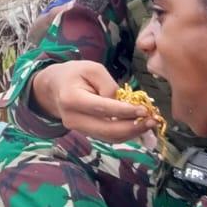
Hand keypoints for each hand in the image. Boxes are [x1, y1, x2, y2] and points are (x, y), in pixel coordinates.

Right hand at [31, 61, 154, 142]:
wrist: (55, 87)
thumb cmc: (75, 74)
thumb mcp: (92, 69)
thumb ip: (108, 85)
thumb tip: (123, 105)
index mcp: (71, 99)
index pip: (102, 108)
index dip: (124, 111)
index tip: (144, 110)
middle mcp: (73, 118)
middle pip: (106, 130)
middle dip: (132, 128)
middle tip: (151, 121)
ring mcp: (78, 129)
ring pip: (108, 138)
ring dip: (131, 133)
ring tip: (149, 124)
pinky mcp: (86, 133)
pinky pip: (107, 137)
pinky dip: (124, 134)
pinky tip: (138, 126)